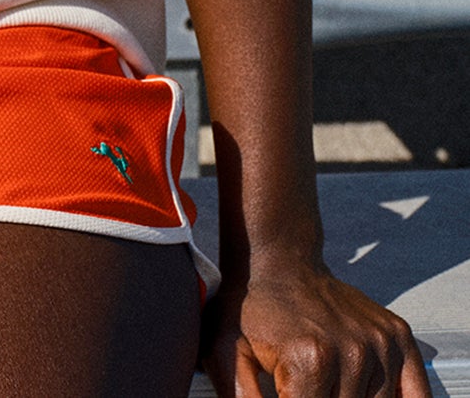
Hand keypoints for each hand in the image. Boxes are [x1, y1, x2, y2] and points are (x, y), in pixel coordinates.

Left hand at [203, 251, 430, 397]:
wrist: (278, 259)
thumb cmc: (249, 308)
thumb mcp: (226, 351)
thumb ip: (243, 396)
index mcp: (311, 359)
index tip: (288, 392)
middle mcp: (353, 352)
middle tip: (307, 385)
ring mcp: (380, 343)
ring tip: (327, 384)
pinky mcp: (398, 336)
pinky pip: (417, 393)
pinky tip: (373, 395)